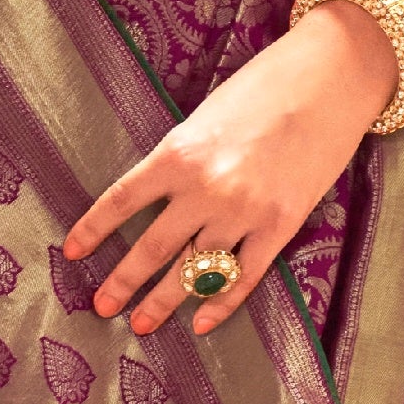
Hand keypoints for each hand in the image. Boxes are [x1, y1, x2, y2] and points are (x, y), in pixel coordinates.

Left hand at [66, 2, 401, 338]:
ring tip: (142, 325)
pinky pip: (242, 277)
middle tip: (103, 307)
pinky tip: (201, 323)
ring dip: (163, 302)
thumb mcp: (205, 116)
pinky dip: (220, 304)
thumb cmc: (265, 87)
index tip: (73, 253)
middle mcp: (205, 188)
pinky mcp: (280, 225)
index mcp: (177, 154)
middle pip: (151, 248)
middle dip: (122, 283)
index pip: (120, 201)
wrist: (330, 78)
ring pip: (193, 271)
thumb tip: (157, 200)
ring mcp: (243, 211)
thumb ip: (181, 160)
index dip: (92, 230)